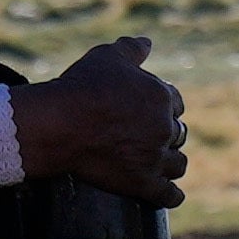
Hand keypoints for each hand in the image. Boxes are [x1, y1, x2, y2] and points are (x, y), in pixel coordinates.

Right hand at [12, 34, 189, 205]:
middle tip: (148, 138)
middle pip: (177, 133)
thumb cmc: (81, 87)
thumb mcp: (107, 57)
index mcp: (160, 96)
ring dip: (171, 164)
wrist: (60, 123)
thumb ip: (131, 49)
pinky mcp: (142, 183)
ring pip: (177, 164)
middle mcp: (163, 127)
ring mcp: (154, 157)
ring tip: (161, 165)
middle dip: (165, 135)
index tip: (151, 112)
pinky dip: (170, 196)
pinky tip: (169, 195)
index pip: (175, 103)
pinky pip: (168, 195)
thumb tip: (148, 42)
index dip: (163, 107)